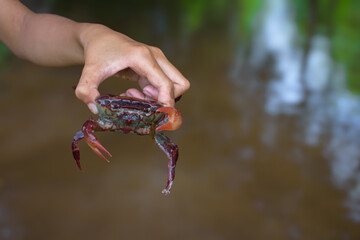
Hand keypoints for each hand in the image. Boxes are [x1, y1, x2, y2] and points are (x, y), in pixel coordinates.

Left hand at [74, 24, 189, 113]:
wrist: (99, 38)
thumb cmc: (97, 53)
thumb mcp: (89, 72)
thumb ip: (87, 91)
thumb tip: (96, 109)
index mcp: (144, 57)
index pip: (167, 84)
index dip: (165, 103)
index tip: (153, 114)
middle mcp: (156, 57)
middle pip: (180, 84)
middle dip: (167, 100)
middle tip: (146, 103)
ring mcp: (158, 61)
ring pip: (175, 86)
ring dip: (160, 98)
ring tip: (137, 96)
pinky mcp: (155, 67)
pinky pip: (165, 86)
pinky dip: (154, 95)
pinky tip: (133, 93)